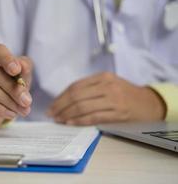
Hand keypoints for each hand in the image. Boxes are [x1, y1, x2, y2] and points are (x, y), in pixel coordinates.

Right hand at [0, 44, 32, 130]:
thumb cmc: (7, 85)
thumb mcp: (20, 76)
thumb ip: (24, 68)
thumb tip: (23, 66)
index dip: (7, 59)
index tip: (17, 71)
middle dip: (14, 89)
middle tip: (27, 101)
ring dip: (9, 101)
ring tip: (23, 110)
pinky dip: (0, 109)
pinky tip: (11, 114)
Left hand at [47, 72, 165, 125]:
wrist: (149, 102)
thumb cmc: (124, 93)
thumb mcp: (108, 83)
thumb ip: (89, 88)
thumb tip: (65, 99)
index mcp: (102, 77)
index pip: (75, 86)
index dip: (61, 97)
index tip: (52, 105)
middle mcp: (107, 86)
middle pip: (76, 96)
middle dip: (60, 106)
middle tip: (51, 114)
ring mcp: (113, 99)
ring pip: (83, 107)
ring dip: (67, 115)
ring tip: (58, 120)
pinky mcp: (118, 113)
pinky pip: (94, 117)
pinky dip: (80, 121)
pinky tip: (71, 123)